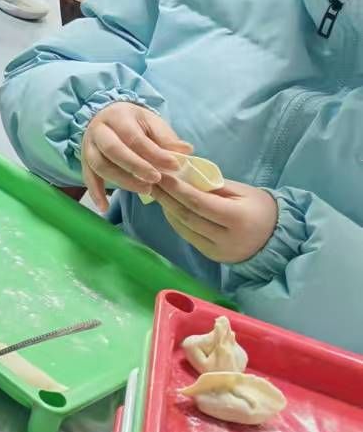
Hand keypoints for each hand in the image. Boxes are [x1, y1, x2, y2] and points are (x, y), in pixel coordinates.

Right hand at [79, 101, 191, 208]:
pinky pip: (88, 177)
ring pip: (100, 165)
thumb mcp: (152, 123)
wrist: (108, 118)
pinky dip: (95, 192)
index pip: (134, 137)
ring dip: (122, 181)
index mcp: (118, 116)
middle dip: (136, 167)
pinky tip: (104, 207)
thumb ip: (167, 139)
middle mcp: (99, 130)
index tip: (174, 166)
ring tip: (146, 190)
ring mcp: (88, 145)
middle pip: (113, 149)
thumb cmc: (134, 123)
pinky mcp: (85, 160)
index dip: (154, 153)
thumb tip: (186, 151)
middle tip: (156, 179)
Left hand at [152, 176, 279, 264]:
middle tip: (151, 181)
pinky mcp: (213, 257)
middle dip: (166, 198)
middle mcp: (226, 239)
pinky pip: (189, 237)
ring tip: (157, 192)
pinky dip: (176, 221)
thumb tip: (183, 176)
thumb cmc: (261, 208)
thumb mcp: (242, 191)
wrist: (279, 237)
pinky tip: (169, 207)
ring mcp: (219, 251)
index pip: (198, 202)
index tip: (161, 175)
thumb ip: (213, 185)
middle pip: (187, 216)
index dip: (177, 189)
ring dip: (167, 209)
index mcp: (237, 219)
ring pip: (184, 228)